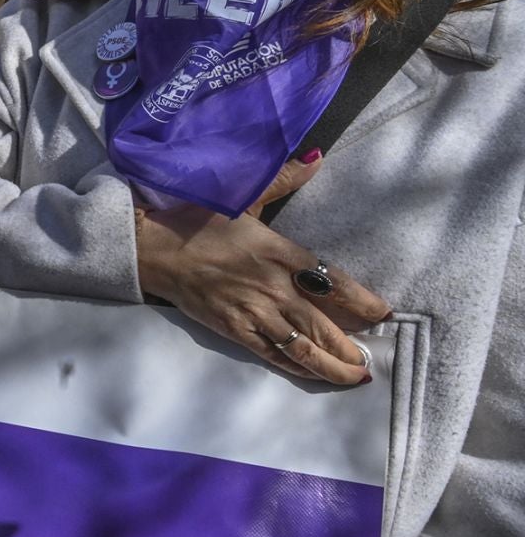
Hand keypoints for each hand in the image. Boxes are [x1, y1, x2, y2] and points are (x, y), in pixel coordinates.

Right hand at [135, 154, 384, 384]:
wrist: (153, 249)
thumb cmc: (197, 221)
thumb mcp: (243, 197)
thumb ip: (283, 180)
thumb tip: (316, 159)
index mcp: (280, 253)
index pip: (334, 282)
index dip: (363, 302)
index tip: (383, 313)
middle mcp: (273, 287)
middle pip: (324, 326)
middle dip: (352, 348)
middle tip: (371, 362)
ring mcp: (253, 312)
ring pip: (302, 348)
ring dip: (332, 366)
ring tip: (352, 377)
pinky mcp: (233, 329)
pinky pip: (272, 355)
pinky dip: (296, 367)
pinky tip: (312, 374)